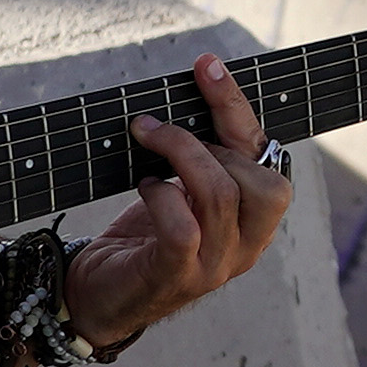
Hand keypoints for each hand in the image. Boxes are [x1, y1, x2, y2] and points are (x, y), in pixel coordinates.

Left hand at [63, 54, 288, 353]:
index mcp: (255, 222)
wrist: (97, 300)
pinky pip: (183, 227)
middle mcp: (247, 248)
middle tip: (161, 126)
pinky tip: (144, 185)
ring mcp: (216, 266)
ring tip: (145, 139)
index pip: (268, 159)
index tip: (207, 66)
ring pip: (221, 196)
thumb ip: (199, 160)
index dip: (237, 109)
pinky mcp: (178, 277)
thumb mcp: (182, 193)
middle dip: (213, 137)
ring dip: (179, 154)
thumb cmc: (141, 238)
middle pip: (265, 183)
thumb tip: (188, 95)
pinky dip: (160, 195)